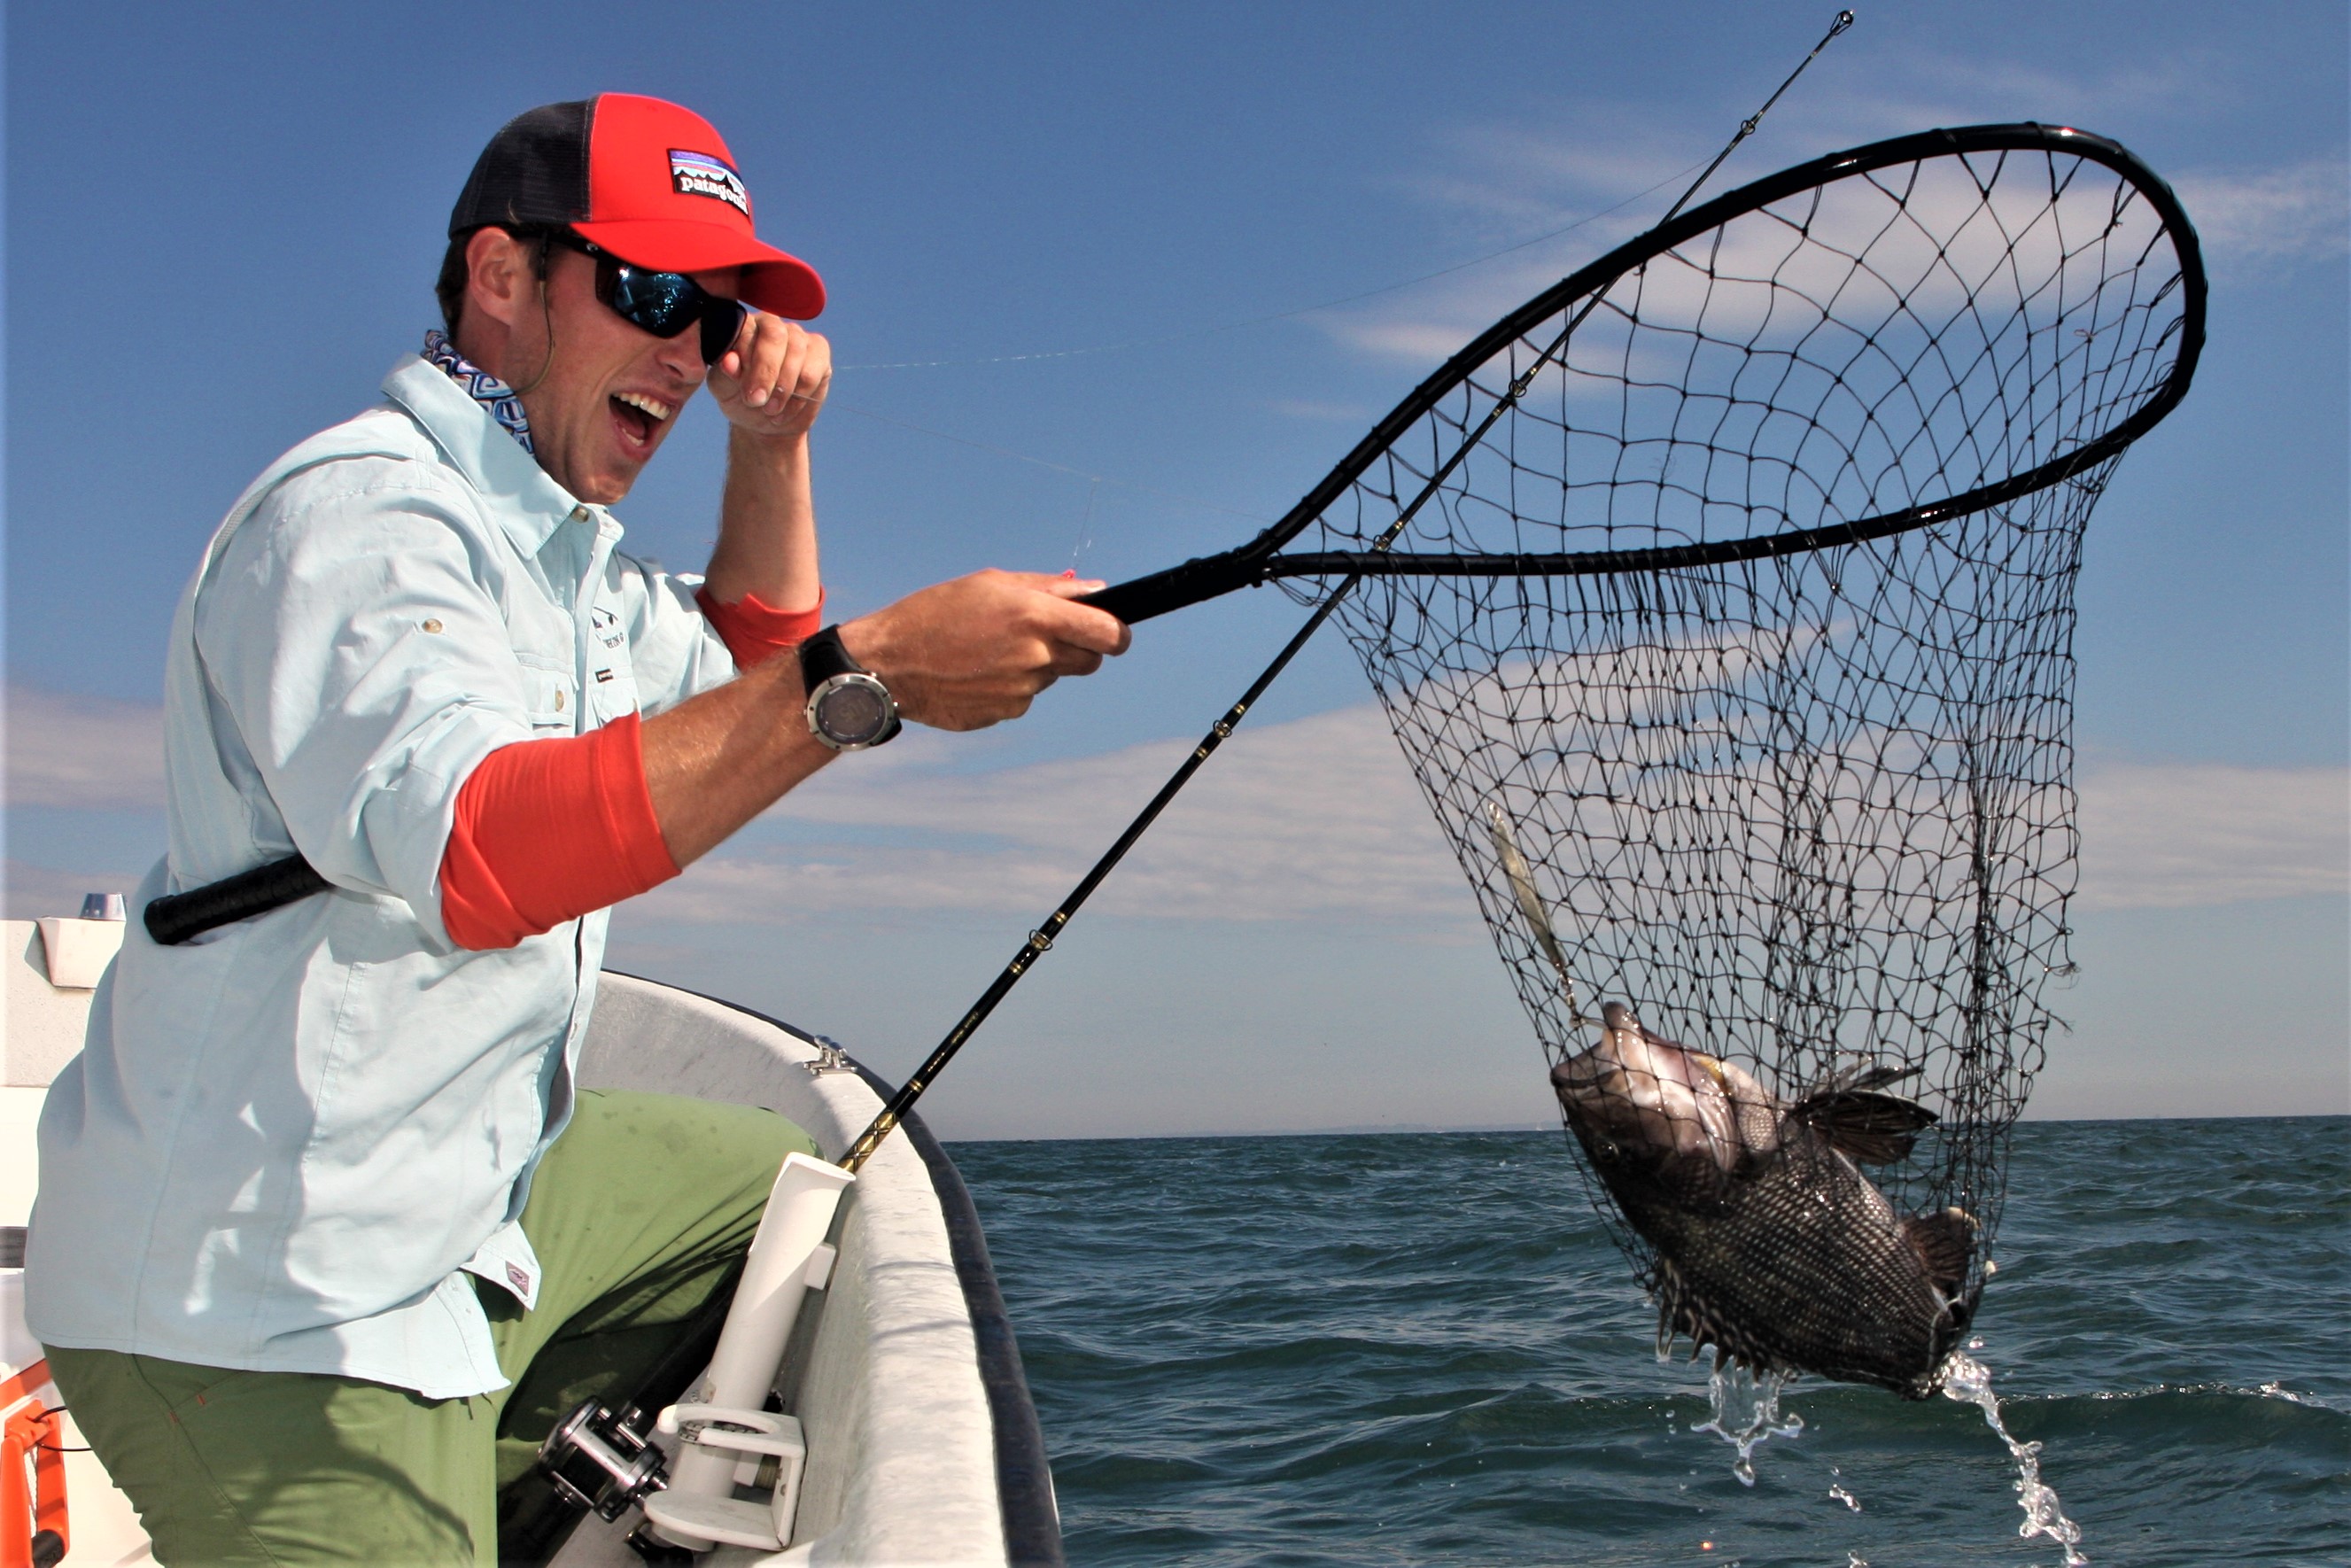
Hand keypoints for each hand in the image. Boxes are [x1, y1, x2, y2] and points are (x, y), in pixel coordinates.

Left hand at [707, 314, 830, 440]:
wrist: (767, 421)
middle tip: (757, 401)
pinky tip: (786, 411)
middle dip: (767, 371)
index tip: (745, 391)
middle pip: (775, 335)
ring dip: (783, 388)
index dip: (748, 360)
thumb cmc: (742, 398)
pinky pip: (812, 372)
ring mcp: (798, 336)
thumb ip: (725, 373)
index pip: (748, 330)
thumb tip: (729, 361)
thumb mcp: (725, 389)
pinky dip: (799, 397)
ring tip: (770, 411)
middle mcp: (773, 325)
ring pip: (797, 353)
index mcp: (745, 327)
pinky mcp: (819, 353)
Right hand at [841, 571, 1131, 730]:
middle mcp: (1035, 657)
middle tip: (1044, 635)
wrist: (888, 663)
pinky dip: (1010, 684)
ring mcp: (1022, 690)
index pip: (1108, 634)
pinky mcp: (1006, 713)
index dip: (1118, 633)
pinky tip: (977, 671)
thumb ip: (1049, 588)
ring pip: (1051, 677)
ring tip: (990, 649)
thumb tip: (1095, 590)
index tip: (1113, 632)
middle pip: (1090, 661)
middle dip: (1079, 648)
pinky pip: (1024, 697)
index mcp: (1035, 617)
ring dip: (1035, 664)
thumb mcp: (991, 583)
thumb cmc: (935, 613)